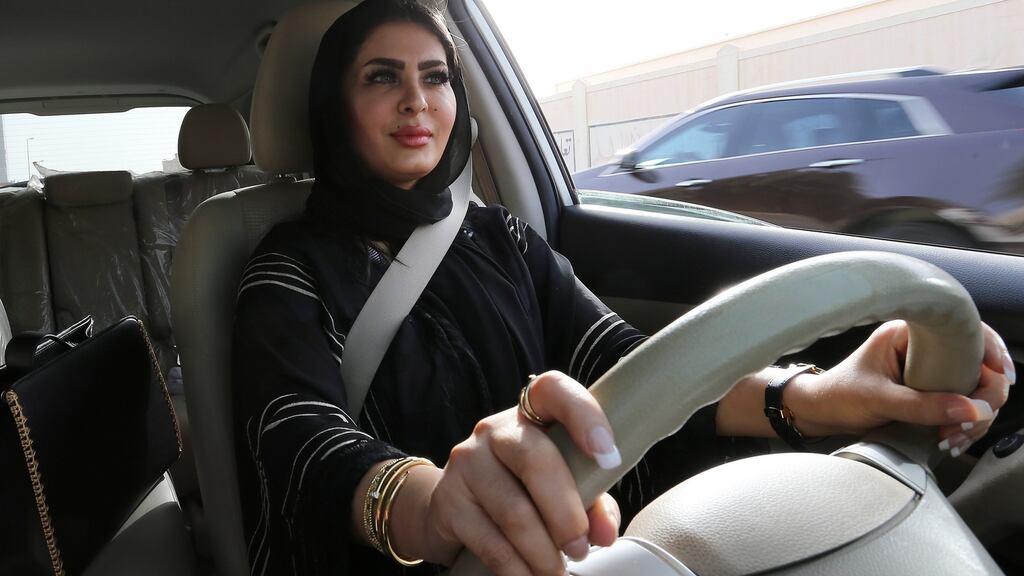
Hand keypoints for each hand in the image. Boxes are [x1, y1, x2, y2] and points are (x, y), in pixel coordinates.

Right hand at [409, 371, 620, 574]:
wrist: (453, 510)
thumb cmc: (522, 492)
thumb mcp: (561, 487)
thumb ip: (591, 499)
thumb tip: (605, 532)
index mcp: (531, 415)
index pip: (552, 390)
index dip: (583, 415)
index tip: (609, 457)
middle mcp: (495, 430)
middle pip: (535, 460)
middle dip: (566, 514)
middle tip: (581, 548)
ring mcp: (466, 462)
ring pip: (513, 510)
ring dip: (543, 552)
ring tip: (556, 571)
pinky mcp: (448, 500)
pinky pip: (490, 541)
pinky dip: (516, 568)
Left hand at [789, 320, 1013, 454]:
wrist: (819, 412)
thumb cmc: (838, 395)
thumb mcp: (878, 400)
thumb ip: (922, 406)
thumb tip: (972, 410)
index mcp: (909, 332)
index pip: (964, 330)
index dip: (991, 350)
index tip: (1002, 375)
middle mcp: (924, 347)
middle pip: (979, 365)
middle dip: (983, 399)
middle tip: (967, 425)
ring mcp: (929, 370)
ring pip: (975, 389)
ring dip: (974, 417)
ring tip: (951, 439)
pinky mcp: (930, 391)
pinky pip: (962, 404)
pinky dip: (964, 424)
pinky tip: (951, 439)